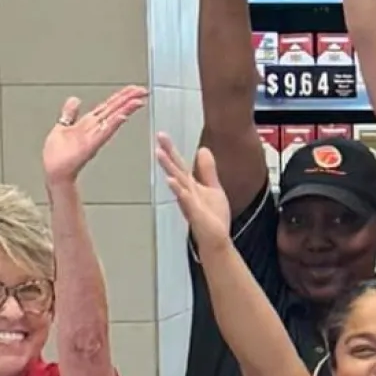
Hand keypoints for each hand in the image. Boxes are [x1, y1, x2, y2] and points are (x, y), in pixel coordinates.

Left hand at [42, 86, 146, 184]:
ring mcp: (94, 136)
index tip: (133, 89)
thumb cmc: (57, 156)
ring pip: (113, 119)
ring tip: (138, 101)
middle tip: (143, 91)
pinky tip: (122, 117)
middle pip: (114, 109)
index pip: (108, 105)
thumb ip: (69, 113)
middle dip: (128, 99)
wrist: (55, 172)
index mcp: (88, 123)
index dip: (120, 96)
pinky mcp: (91, 145)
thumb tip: (74, 99)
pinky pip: (104, 132)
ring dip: (125, 109)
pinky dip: (113, 124)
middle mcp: (94, 128)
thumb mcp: (62, 127)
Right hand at [156, 132, 231, 248]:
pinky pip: (185, 199)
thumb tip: (203, 150)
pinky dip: (179, 190)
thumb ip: (207, 170)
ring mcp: (189, 202)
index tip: (162, 135)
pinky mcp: (195, 213)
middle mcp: (187, 192)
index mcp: (191, 185)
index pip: (179, 164)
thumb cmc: (212, 218)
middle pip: (176, 169)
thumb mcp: (213, 188)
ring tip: (159, 154)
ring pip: (177, 182)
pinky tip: (171, 180)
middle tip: (158, 137)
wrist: (216, 240)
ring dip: (168, 168)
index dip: (172, 150)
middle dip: (167, 154)